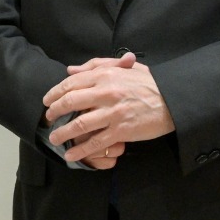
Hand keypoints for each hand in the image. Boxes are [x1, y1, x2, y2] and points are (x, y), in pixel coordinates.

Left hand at [43, 53, 173, 165]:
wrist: (173, 100)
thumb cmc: (149, 83)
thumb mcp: (124, 67)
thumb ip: (96, 65)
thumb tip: (70, 69)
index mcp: (105, 75)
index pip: (71, 83)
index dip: (54, 93)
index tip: (47, 101)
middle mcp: (105, 92)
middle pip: (70, 102)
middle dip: (54, 112)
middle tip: (48, 119)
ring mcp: (112, 113)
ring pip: (79, 124)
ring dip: (62, 133)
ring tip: (54, 138)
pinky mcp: (121, 130)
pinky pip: (96, 142)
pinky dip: (80, 150)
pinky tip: (70, 154)